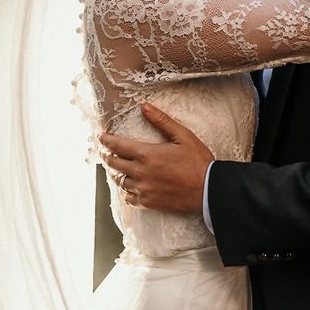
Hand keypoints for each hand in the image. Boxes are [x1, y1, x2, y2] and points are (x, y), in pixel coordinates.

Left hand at [98, 103, 213, 212]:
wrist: (208, 189)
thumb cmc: (198, 161)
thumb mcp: (182, 136)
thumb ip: (161, 121)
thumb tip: (144, 106)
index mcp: (147, 154)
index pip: (117, 145)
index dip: (106, 140)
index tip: (101, 137)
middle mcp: (140, 172)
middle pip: (114, 163)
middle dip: (107, 155)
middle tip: (105, 151)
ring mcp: (143, 189)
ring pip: (120, 181)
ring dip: (116, 173)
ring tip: (116, 168)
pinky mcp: (149, 203)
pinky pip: (129, 198)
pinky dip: (127, 191)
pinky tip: (130, 187)